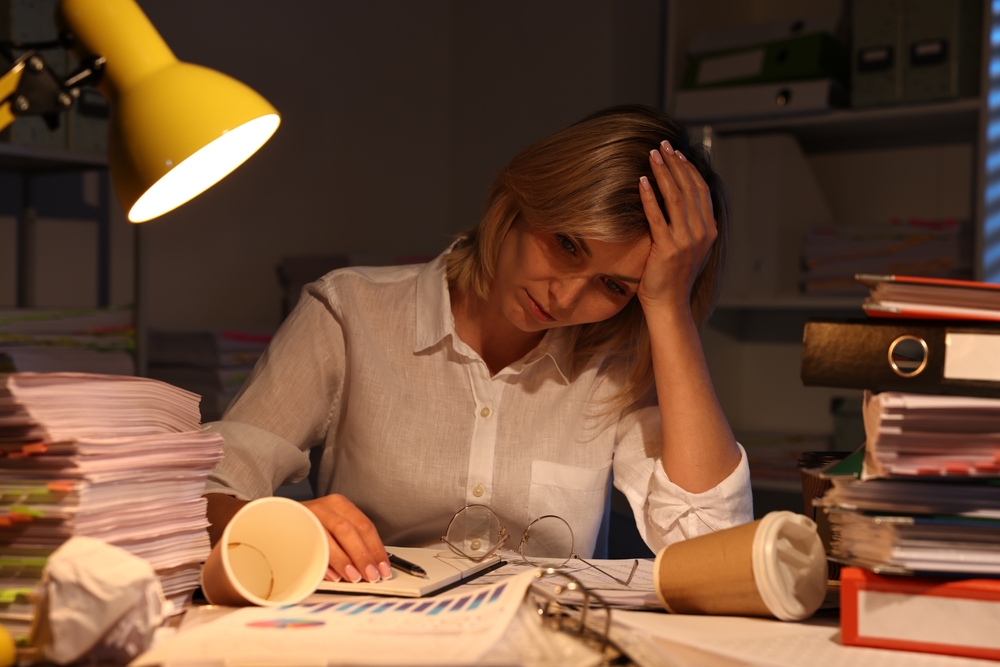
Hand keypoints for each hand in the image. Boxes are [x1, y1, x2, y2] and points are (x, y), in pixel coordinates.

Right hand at [302, 493, 391, 582]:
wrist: (276, 518)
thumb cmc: (310, 526)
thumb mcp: (333, 526)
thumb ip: (351, 542)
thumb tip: (371, 566)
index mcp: (340, 505)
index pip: (365, 526)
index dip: (376, 549)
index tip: (383, 568)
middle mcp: (325, 507)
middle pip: (349, 530)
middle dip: (363, 556)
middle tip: (371, 575)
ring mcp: (308, 516)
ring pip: (330, 537)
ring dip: (344, 560)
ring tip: (354, 577)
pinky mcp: (293, 529)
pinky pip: (310, 547)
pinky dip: (323, 563)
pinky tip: (332, 575)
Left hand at [636, 140, 716, 314]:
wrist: (669, 304)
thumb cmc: (673, 276)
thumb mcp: (689, 247)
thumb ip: (691, 225)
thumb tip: (683, 201)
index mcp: (709, 230)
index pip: (701, 190)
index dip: (689, 169)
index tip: (676, 153)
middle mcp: (701, 233)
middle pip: (689, 188)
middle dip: (675, 164)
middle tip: (663, 145)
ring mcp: (686, 241)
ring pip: (676, 198)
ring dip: (663, 174)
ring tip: (652, 156)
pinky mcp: (667, 249)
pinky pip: (658, 217)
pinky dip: (650, 197)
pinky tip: (642, 182)